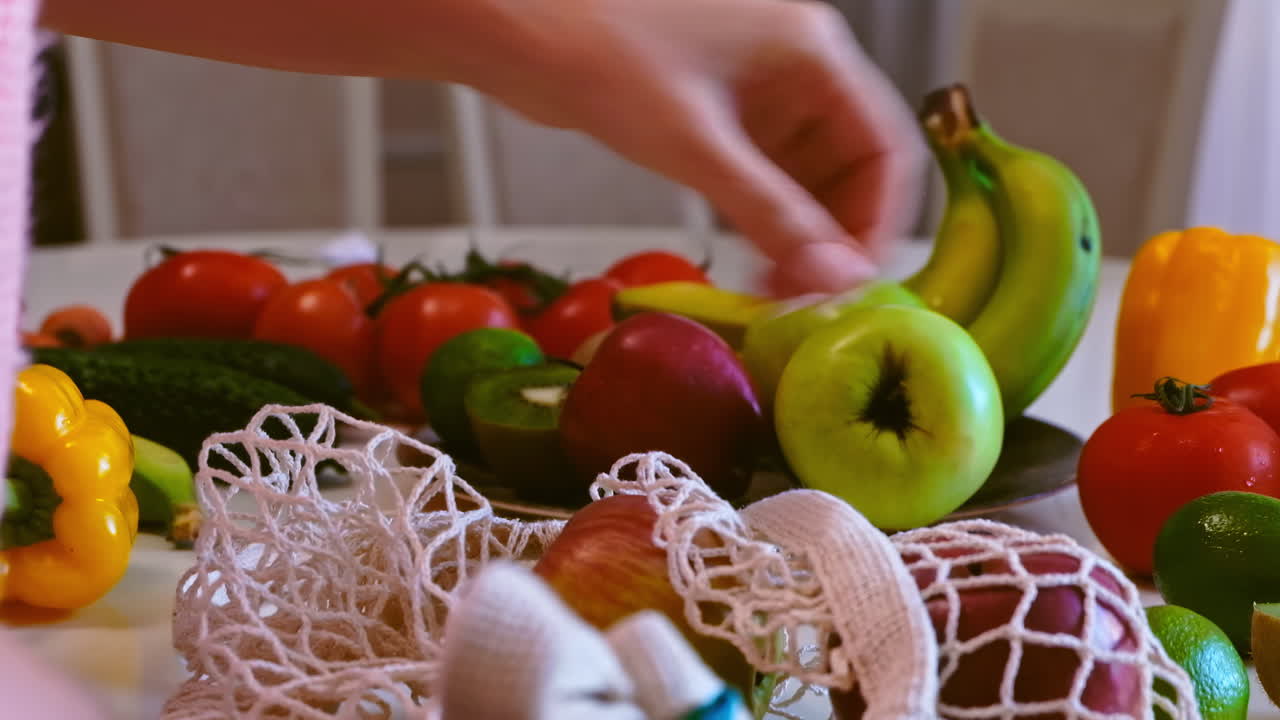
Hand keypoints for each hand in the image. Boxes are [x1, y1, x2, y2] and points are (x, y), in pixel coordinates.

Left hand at [478, 0, 927, 295]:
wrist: (516, 27)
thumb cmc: (601, 53)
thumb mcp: (697, 146)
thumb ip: (772, 215)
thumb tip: (835, 280)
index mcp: (810, 51)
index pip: (885, 147)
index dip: (879, 222)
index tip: (859, 285)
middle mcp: (793, 68)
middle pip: (850, 169)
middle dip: (835, 238)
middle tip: (813, 302)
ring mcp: (754, 93)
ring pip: (805, 180)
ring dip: (798, 238)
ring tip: (779, 298)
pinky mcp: (716, 116)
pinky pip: (762, 178)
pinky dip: (762, 223)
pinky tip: (751, 267)